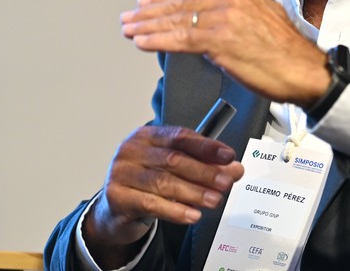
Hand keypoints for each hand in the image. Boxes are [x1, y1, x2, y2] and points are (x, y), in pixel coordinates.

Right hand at [83, 125, 243, 264]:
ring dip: (194, 192)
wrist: (116, 209)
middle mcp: (132, 150)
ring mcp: (121, 173)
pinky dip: (175, 210)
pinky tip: (192, 214)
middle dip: (204, 172)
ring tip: (214, 200)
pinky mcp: (117, 197)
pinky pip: (151, 204)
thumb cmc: (146, 183)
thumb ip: (204, 166)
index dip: (206, 147)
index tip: (228, 156)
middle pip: (174, 159)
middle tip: (226, 182)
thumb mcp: (175, 170)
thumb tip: (233, 169)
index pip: (180, 136)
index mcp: (147, 136)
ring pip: (164, 182)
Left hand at [120, 0, 330, 105]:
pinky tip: (142, 42)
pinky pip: (180, 40)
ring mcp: (224, 20)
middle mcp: (229, 1)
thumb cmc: (288, 50)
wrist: (306, 71)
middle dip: (150, 12)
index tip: (146, 2)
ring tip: (129, 30)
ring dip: (147, 26)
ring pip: (176, 21)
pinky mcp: (220, 42)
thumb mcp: (263, 10)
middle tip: (129, 16)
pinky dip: (158, 40)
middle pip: (180, 5)